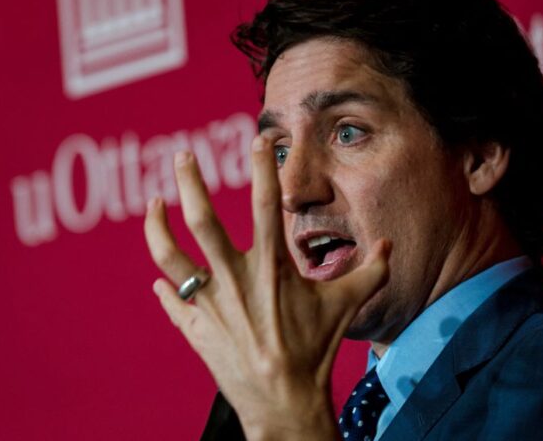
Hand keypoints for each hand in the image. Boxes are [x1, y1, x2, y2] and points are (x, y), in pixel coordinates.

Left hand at [144, 136, 390, 439]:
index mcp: (272, 267)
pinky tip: (160, 278)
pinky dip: (165, 288)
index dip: (262, 167)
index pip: (264, 204)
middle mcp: (235, 279)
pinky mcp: (195, 328)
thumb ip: (370, 272)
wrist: (284, 403)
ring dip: (156, 227)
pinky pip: (172, 301)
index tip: (257, 140)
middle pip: (202, 220)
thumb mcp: (346, 307)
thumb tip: (389, 246)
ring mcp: (210, 304)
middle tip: (182, 155)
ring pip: (171, 255)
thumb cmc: (315, 351)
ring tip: (153, 203)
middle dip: (190, 182)